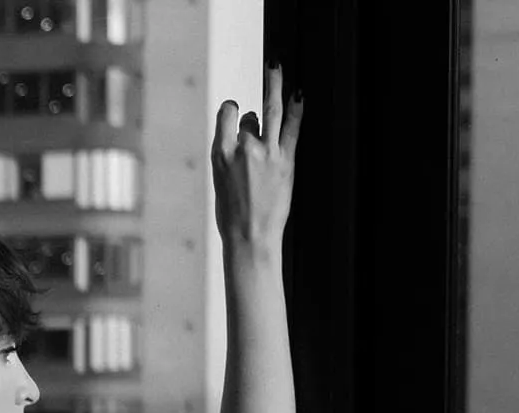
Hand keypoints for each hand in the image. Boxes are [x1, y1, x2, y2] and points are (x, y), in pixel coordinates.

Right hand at [212, 63, 302, 255]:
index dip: (233, 109)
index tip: (237, 112)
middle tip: (259, 102)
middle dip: (253, 119)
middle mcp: (243, 149)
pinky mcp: (286, 160)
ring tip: (275, 66)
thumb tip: (242, 138)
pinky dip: (296, 108)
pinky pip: (292, 126)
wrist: (250, 240)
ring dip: (274, 84)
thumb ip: (230, 158)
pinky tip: (298, 94)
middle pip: (250, 117)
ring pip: (270, 109)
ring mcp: (266, 153)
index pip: (228, 114)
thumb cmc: (232, 218)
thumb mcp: (220, 184)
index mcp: (220, 154)